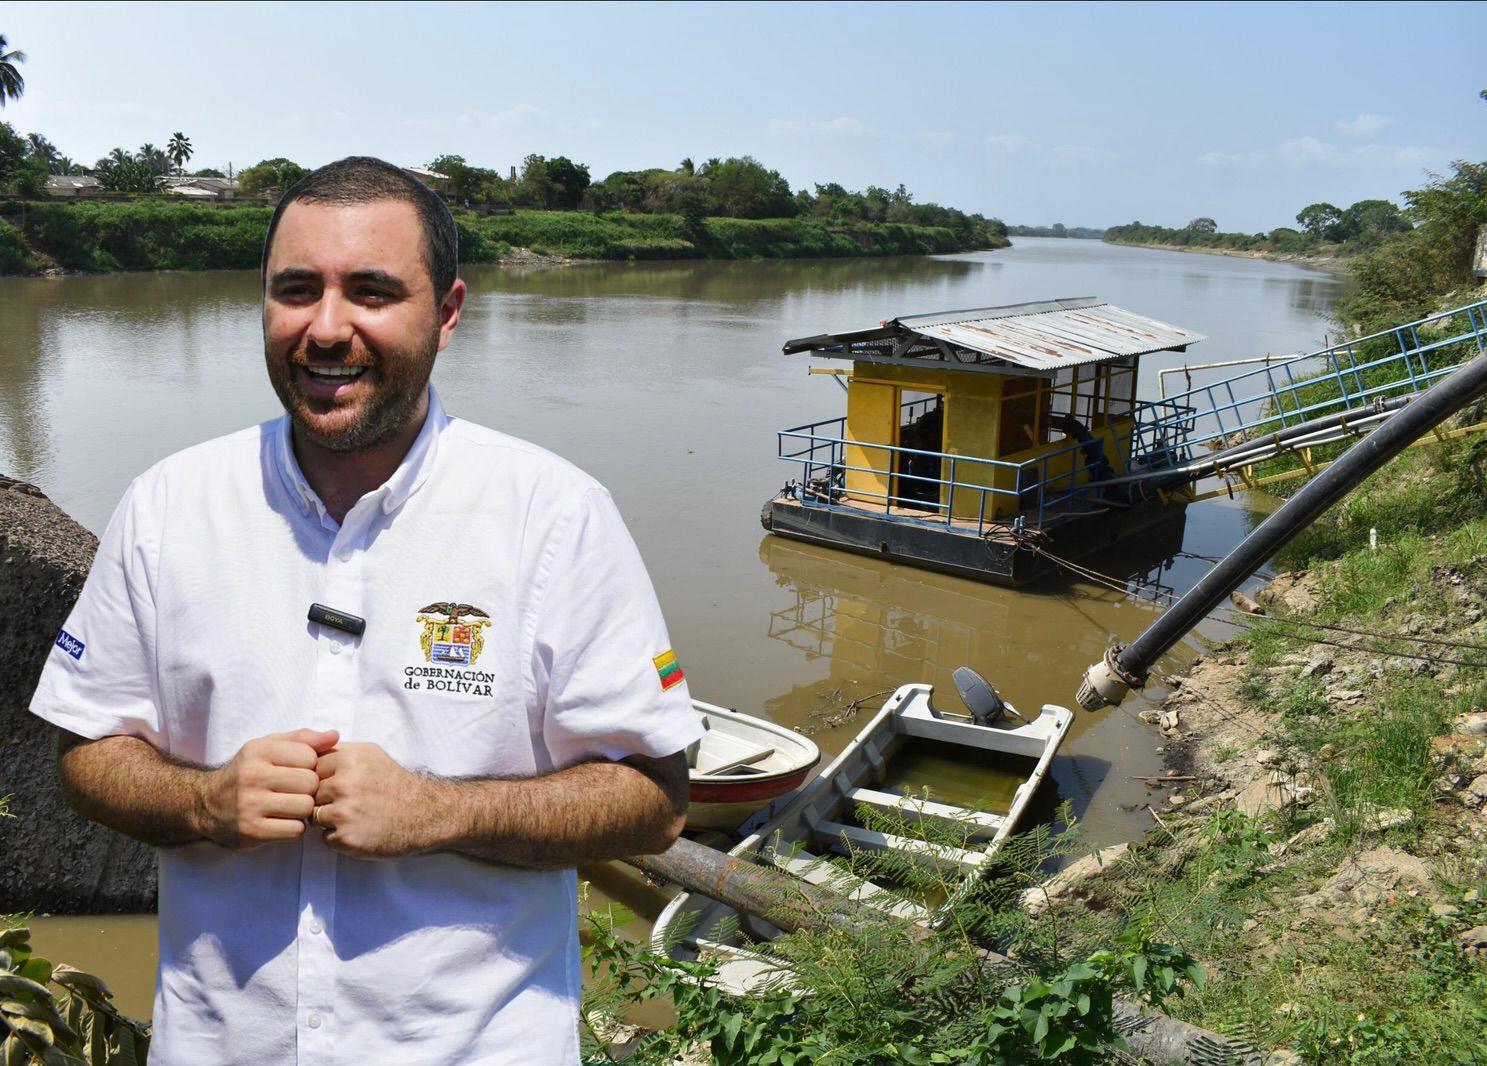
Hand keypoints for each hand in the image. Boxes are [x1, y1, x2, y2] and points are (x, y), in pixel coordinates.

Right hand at [197, 728, 338, 849]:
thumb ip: (303, 739)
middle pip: (310, 782)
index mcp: (258, 751)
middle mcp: (252, 776)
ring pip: (306, 807)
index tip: (299, 770)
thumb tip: (334, 736)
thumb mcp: (268, 747)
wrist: (206, 805)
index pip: (310, 756)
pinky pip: (295, 830)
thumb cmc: (248, 772)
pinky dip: (294, 827)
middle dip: (309, 788)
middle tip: (296, 791)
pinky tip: (281, 821)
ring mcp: (250, 805)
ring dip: (303, 810)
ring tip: (289, 806)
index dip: (311, 765)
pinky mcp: (252, 831)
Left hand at [311, 742, 430, 857]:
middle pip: (310, 794)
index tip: (340, 785)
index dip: (322, 779)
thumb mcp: (370, 754)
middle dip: (324, 800)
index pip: (309, 770)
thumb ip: (338, 750)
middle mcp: (344, 784)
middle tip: (349, 803)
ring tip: (355, 817)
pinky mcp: (347, 838)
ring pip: (314, 817)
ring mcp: (344, 813)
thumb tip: (306, 748)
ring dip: (329, 820)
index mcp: (348, 760)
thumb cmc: (394, 783)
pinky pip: (325, 839)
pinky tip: (359, 830)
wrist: (423, 814)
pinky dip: (338, 838)